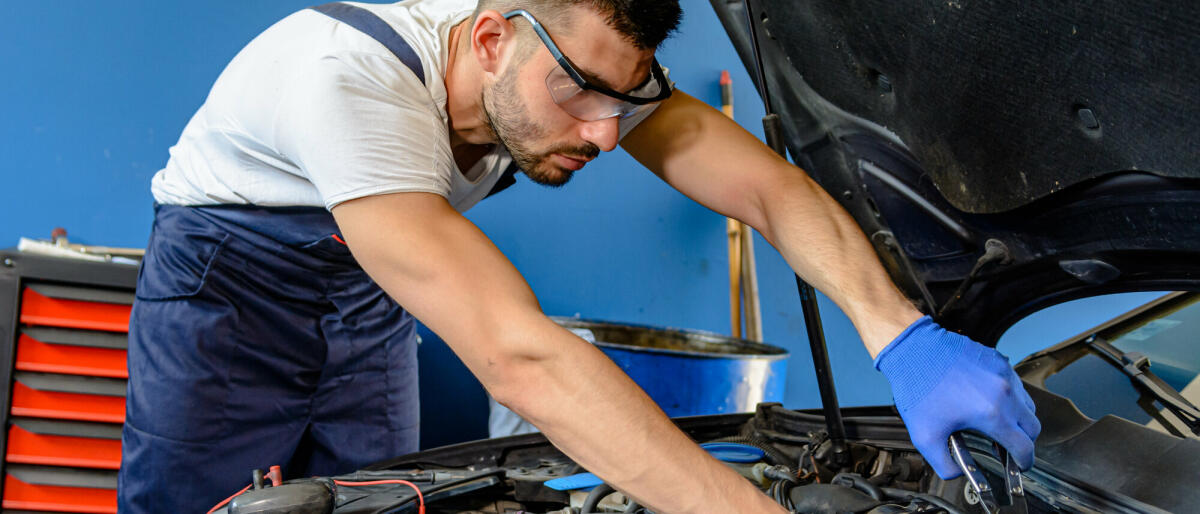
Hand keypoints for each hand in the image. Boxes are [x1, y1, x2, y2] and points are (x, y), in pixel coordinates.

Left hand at [874, 316, 1040, 478]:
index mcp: (991, 414)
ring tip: (997, 425)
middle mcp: (1004, 393)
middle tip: (1007, 448)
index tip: (1019, 466)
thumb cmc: (918, 387)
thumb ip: (944, 464)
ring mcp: (1004, 373)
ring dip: (1019, 419)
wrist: (913, 349)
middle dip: (1024, 442)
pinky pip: (1016, 385)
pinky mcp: (999, 360)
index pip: (1024, 447)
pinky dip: (1011, 398)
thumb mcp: (926, 436)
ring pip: (1028, 405)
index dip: (1024, 463)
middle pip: (1033, 427)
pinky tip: (990, 401)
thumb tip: (956, 474)